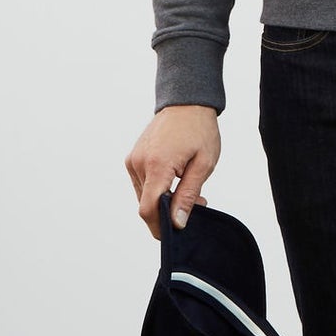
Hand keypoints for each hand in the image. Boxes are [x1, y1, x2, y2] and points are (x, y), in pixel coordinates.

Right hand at [125, 104, 221, 237]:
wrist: (187, 103)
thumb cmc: (199, 130)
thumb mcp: (203, 165)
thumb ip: (188, 195)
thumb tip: (177, 223)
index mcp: (157, 165)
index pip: (149, 209)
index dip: (160, 227)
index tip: (177, 232)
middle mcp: (139, 163)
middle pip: (146, 205)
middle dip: (168, 213)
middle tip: (197, 203)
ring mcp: (133, 160)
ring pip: (144, 196)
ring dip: (164, 201)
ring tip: (189, 188)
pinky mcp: (133, 158)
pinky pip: (143, 184)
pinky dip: (157, 189)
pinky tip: (176, 180)